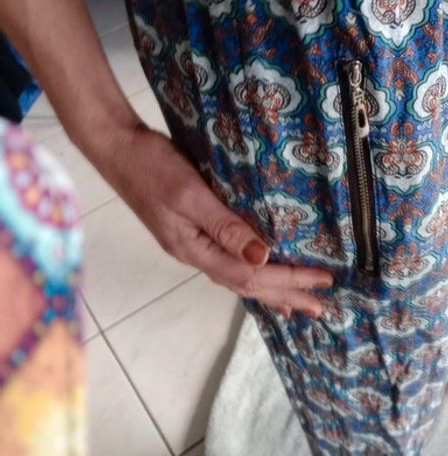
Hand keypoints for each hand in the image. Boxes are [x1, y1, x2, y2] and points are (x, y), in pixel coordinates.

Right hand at [101, 123, 333, 316]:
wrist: (116, 147)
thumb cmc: (151, 166)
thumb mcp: (190, 194)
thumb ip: (224, 226)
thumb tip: (262, 258)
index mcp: (195, 249)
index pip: (251, 276)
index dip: (289, 280)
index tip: (322, 281)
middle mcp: (195, 254)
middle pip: (247, 285)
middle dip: (285, 295)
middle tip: (320, 309)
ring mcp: (192, 244)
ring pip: (238, 277)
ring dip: (270, 290)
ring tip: (296, 304)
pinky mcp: (192, 230)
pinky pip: (229, 262)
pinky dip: (251, 273)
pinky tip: (259, 272)